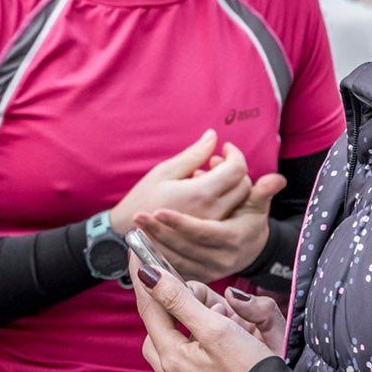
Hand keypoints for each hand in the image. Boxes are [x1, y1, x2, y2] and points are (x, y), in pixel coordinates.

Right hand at [110, 131, 248, 232]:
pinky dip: (225, 200)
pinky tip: (205, 195)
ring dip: (231, 185)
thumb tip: (213, 136)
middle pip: (244, 185)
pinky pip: (229, 214)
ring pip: (239, 202)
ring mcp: (212, 227)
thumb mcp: (164, 172)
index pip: (237, 169)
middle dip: (235, 169)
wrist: (128, 233)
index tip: (225, 147)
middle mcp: (212, 212)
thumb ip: (193, 154)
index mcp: (201, 194)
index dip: (235, 154)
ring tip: (207, 178)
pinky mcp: (209, 236)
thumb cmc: (142, 199)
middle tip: (214, 162)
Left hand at [131, 261, 276, 371]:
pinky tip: (223, 349)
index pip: (150, 306)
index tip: (138, 252)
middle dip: (174, 309)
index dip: (145, 276)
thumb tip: (148, 276)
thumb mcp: (215, 329)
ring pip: (178, 351)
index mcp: (172, 357)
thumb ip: (179, 301)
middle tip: (199, 298)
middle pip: (161, 331)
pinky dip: (203, 351)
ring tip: (217, 320)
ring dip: (191, 331)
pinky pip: (195, 369)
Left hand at [136, 157, 286, 281]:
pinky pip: (173, 270)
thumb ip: (261, 192)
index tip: (158, 210)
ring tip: (135, 225)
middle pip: (185, 246)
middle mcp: (222, 259)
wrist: (249, 249)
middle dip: (159, 231)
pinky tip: (139, 244)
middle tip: (137, 215)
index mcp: (234, 239)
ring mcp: (209, 271)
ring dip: (153, 243)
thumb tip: (276, 178)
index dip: (181, 222)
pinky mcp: (198, 277)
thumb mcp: (256, 207)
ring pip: (176, 259)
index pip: (203, 232)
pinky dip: (156, 257)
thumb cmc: (249, 220)